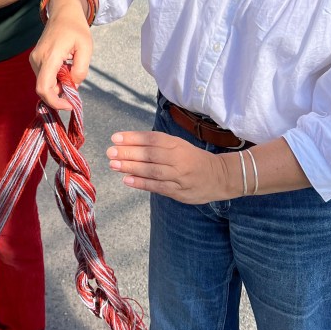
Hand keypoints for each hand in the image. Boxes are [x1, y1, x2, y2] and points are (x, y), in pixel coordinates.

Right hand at [30, 0, 92, 109]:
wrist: (63, 13)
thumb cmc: (77, 29)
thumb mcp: (86, 49)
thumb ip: (80, 70)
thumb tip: (73, 86)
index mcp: (50, 56)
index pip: (44, 88)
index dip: (55, 102)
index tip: (69, 105)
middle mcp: (37, 59)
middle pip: (44, 89)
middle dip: (60, 93)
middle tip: (75, 85)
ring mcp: (34, 59)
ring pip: (44, 83)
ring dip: (58, 85)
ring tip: (71, 70)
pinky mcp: (35, 59)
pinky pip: (43, 77)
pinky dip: (54, 79)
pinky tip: (64, 68)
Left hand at [107, 130, 237, 203]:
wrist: (220, 177)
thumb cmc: (193, 159)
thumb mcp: (179, 145)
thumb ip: (157, 145)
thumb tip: (128, 144)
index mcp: (177, 144)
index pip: (152, 139)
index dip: (133, 138)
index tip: (115, 138)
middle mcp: (178, 158)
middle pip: (150, 154)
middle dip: (128, 153)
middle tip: (110, 152)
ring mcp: (179, 176)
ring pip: (152, 170)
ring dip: (131, 168)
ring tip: (114, 165)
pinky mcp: (179, 192)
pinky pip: (158, 187)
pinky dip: (142, 183)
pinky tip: (127, 180)